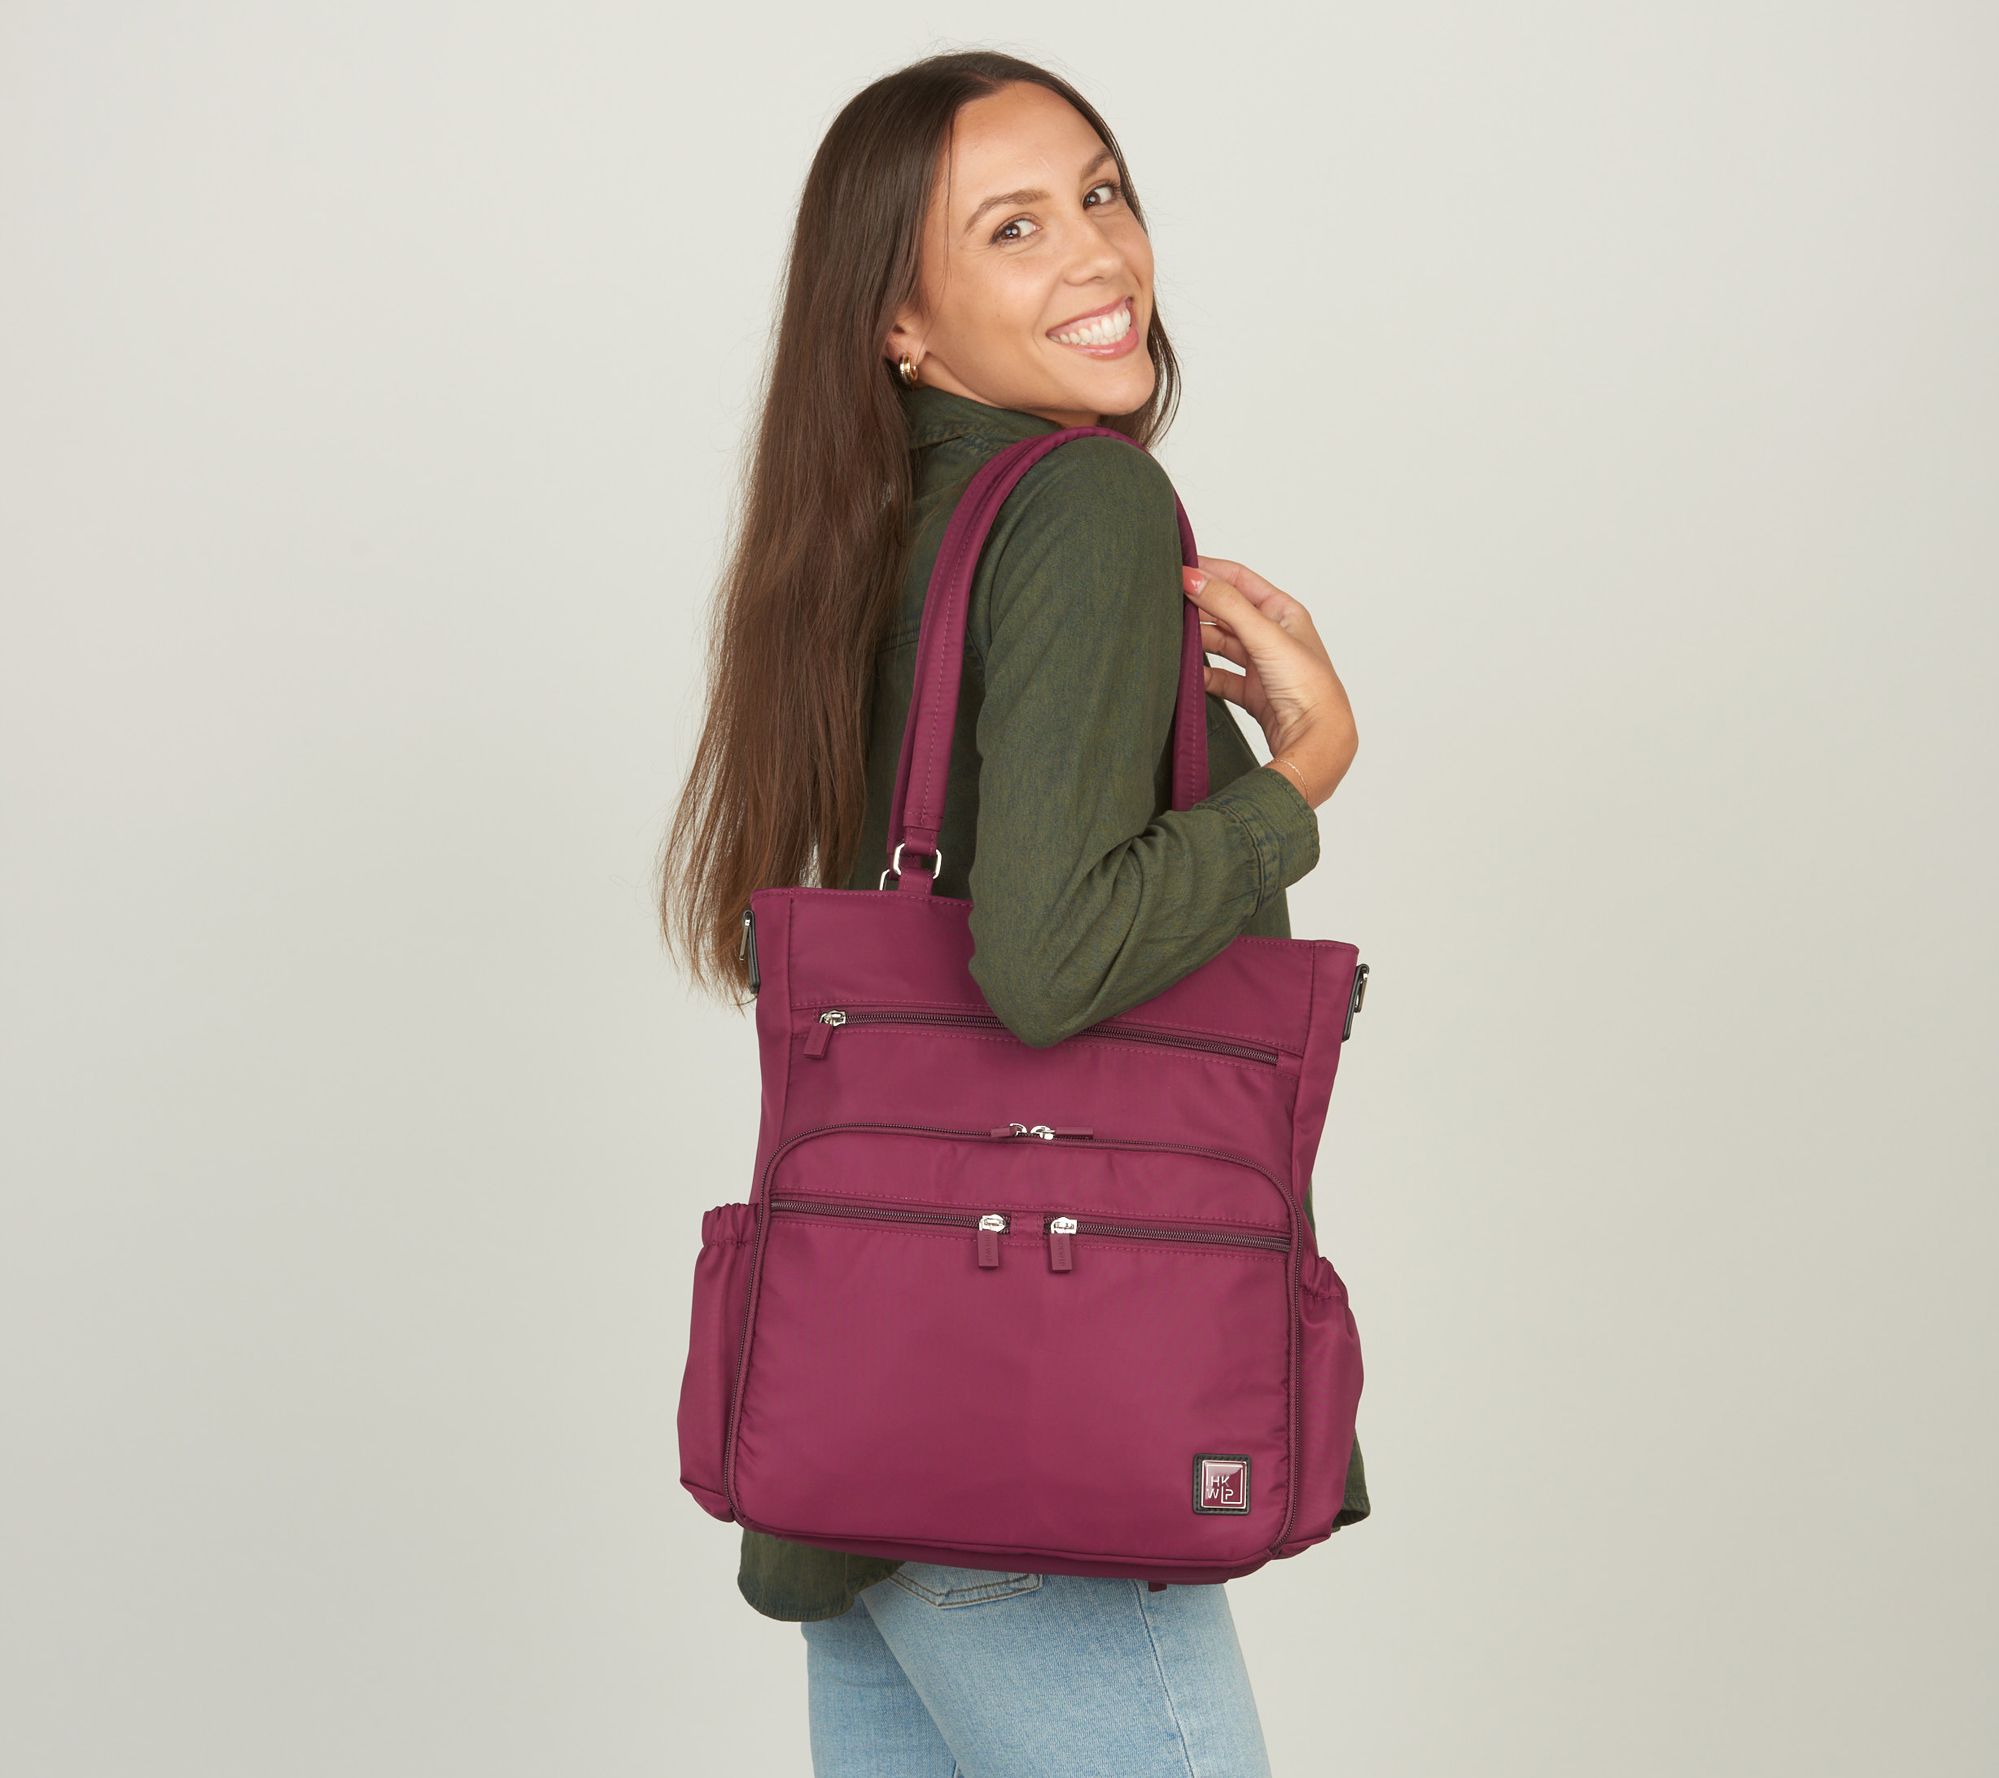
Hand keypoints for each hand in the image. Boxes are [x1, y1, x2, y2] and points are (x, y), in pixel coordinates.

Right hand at [1181, 557, 1356, 807]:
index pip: (1239, 580)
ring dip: (1198, 641)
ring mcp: (1262, 664)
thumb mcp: (1265, 635)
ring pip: (1220, 643)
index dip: (1209, 572)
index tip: (1178, 570)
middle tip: (1168, 604)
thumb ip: (1227, 604)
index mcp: (1284, 612)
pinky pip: (1220, 676)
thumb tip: (1193, 577)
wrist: (1316, 739)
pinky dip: (1204, 674)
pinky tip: (1189, 674)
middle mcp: (1273, 635)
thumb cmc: (1308, 686)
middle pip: (1226, 611)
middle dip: (1198, 607)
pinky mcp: (1253, 692)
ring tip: (1173, 638)